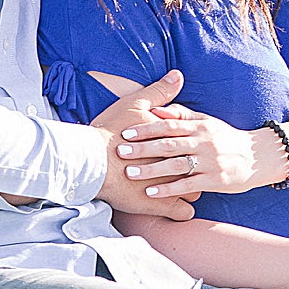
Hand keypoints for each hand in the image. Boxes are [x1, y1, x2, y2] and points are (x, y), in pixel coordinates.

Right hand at [88, 70, 198, 218]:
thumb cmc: (111, 131)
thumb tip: (178, 75)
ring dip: (188, 191)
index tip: (188, 150)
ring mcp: (171, 185)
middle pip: (197, 168)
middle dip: (194, 170)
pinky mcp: (162, 205)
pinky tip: (174, 208)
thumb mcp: (135, 104)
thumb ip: (160, 92)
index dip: (193, 148)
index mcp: (173, 139)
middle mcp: (177, 161)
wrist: (91, 160)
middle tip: (187, 170)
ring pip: (194, 192)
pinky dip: (181, 211)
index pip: (194, 144)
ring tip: (180, 190)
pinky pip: (184, 213)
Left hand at [94, 72, 279, 202]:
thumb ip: (183, 116)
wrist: (259, 157)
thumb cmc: (228, 139)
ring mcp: (210, 162)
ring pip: (176, 165)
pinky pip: (187, 185)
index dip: (146, 128)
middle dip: (143, 148)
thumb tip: (157, 111)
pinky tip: (151, 193)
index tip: (125, 132)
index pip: (168, 125)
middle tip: (120, 152)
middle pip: (168, 144)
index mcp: (200, 126)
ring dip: (151, 170)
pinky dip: (168, 189)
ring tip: (130, 173)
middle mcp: (204, 142)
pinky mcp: (215, 181)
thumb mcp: (208, 122)